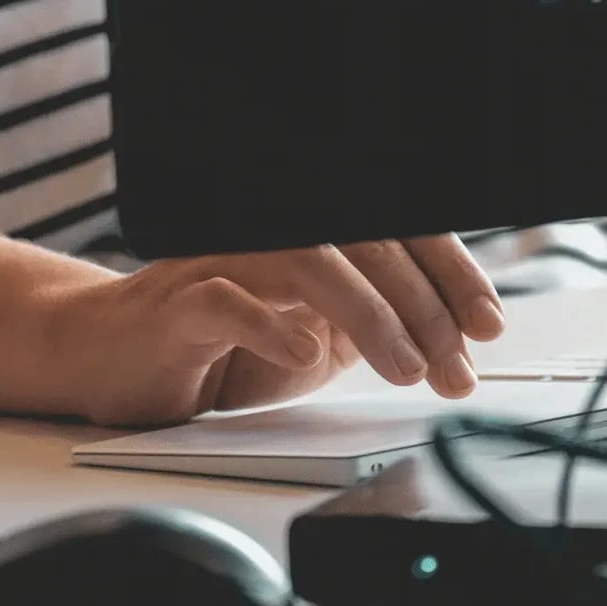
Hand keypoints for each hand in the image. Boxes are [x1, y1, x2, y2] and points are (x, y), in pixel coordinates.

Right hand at [51, 234, 503, 425]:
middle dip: (425, 310)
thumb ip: (376, 326)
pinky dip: (270, 325)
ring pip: (311, 262)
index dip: (451, 275)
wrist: (118, 359)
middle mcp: (276, 237)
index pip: (400, 237)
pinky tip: (305, 353)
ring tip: (406, 368)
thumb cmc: (223, 348)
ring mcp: (226, 261)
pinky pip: (227, 300)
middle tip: (457, 368)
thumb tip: (455, 338)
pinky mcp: (178, 301)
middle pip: (369, 246)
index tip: (488, 325)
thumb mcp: (320, 340)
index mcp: (318, 242)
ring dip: (371, 317)